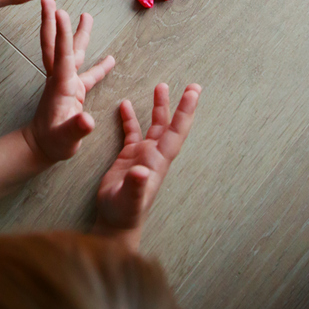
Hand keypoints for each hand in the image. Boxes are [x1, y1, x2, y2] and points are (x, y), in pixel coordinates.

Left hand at [22, 0, 115, 163]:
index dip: (63, 33)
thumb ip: (77, 129)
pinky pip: (87, 73)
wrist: (42, 147)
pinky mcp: (73, 90)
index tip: (61, 11)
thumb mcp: (66, 138)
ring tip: (87, 15)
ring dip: (77, 34)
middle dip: (54, 21)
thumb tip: (88, 120)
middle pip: (58, 44)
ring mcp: (67, 82)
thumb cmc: (53, 143)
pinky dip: (98, 66)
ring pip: (72, 52)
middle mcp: (62, 78)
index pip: (62, 54)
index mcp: (62, 84)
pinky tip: (110, 59)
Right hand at [93, 83, 199, 249]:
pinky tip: (124, 105)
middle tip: (192, 85)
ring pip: (154, 126)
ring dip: (158, 107)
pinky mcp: (129, 157)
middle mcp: (154, 155)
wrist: (115, 223)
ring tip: (160, 87)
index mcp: (158, 161)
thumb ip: (136, 186)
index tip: (193, 92)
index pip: (176, 132)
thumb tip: (141, 171)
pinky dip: (130, 119)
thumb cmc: (124, 213)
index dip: (185, 112)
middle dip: (180, 105)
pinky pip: (132, 133)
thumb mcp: (129, 200)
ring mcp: (143, 156)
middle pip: (170, 125)